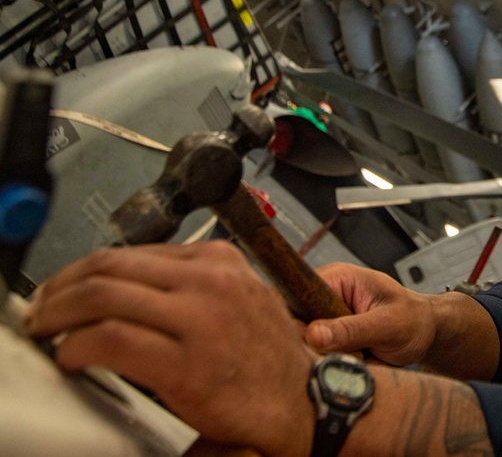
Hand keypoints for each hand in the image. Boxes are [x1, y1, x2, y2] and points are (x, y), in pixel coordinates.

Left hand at [25, 241, 316, 456]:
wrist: (306, 401)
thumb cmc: (271, 359)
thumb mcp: (241, 298)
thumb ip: (194, 284)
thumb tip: (134, 287)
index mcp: (220, 261)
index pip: (133, 251)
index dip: (87, 269)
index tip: (69, 286)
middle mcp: (209, 281)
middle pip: (110, 266)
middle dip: (62, 286)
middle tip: (45, 307)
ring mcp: (198, 320)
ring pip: (103, 296)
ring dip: (59, 313)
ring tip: (48, 330)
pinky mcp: (185, 364)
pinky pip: (110, 341)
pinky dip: (77, 348)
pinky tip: (72, 358)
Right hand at [305, 263, 436, 366]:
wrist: (427, 334)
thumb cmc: (413, 319)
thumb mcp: (388, 324)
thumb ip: (352, 329)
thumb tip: (312, 335)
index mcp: (336, 279)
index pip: (294, 296)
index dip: (296, 321)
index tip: (316, 342)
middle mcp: (325, 299)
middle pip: (296, 327)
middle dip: (320, 348)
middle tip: (355, 352)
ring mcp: (326, 321)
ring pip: (307, 347)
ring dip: (331, 359)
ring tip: (363, 355)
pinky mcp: (330, 342)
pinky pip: (319, 358)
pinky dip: (336, 366)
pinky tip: (360, 362)